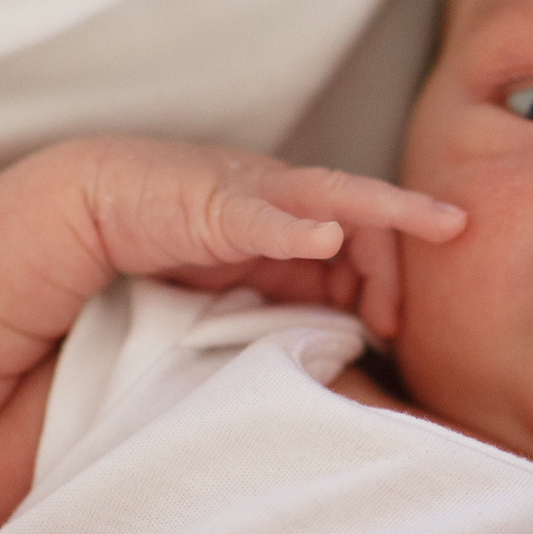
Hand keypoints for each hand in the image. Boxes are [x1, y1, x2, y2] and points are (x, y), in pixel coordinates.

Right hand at [50, 136, 465, 337]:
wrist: (97, 202)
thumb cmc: (174, 241)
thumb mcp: (247, 281)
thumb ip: (292, 299)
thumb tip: (342, 340)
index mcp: (297, 216)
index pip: (367, 238)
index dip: (390, 280)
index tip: (391, 331)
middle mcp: (287, 196)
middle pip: (367, 217)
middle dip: (400, 259)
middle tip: (402, 319)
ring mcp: (254, 193)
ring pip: (336, 197)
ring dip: (387, 216)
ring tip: (435, 224)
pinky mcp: (213, 204)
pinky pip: (261, 216)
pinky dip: (295, 229)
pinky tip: (326, 237)